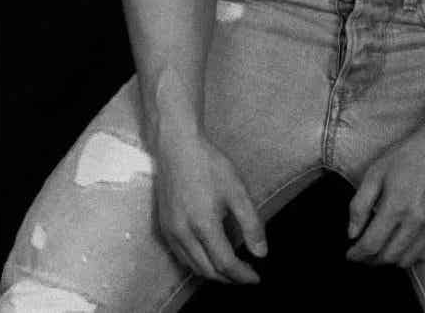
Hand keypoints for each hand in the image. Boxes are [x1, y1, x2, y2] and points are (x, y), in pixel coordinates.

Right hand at [154, 135, 266, 283]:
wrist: (177, 146)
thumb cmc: (208, 164)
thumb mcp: (237, 190)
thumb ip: (251, 223)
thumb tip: (261, 253)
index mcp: (203, 225)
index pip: (225, 264)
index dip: (242, 275)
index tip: (256, 277)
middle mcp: (183, 234)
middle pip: (208, 271)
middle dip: (229, 279)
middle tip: (245, 275)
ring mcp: (170, 232)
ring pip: (193, 267)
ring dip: (213, 273)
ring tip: (230, 269)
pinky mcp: (164, 227)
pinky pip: (181, 256)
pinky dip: (197, 263)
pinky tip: (208, 256)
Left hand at [346, 129, 424, 267]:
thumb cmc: (408, 155)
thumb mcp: (376, 171)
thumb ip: (360, 204)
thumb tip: (352, 233)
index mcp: (396, 206)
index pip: (372, 244)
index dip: (357, 254)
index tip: (350, 254)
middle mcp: (416, 222)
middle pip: (388, 257)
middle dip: (371, 260)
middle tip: (363, 254)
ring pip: (407, 260)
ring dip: (390, 260)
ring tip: (381, 251)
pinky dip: (411, 256)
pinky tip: (403, 245)